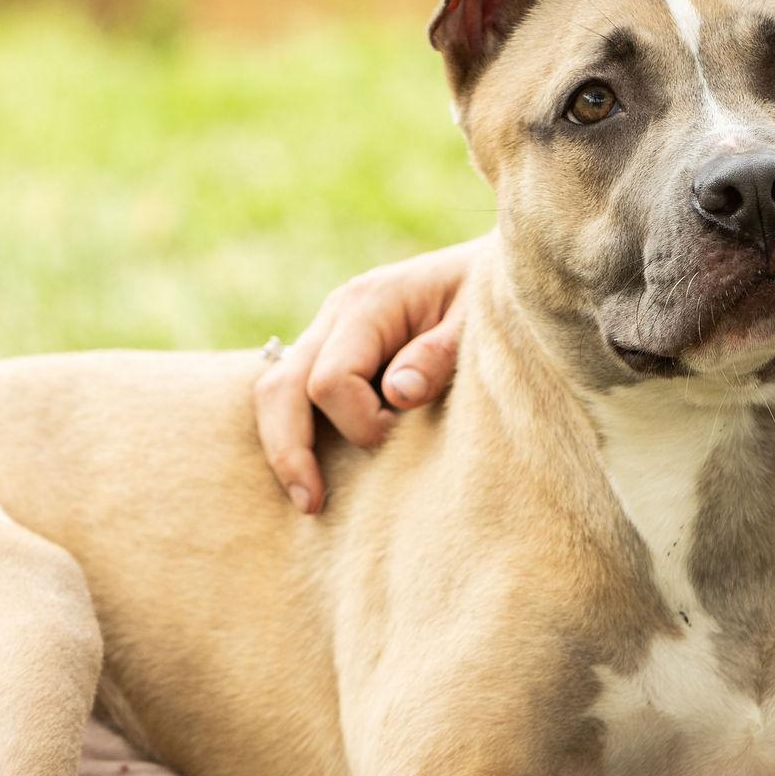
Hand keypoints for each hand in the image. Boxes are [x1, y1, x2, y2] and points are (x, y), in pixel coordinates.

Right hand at [253, 237, 483, 512]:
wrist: (499, 272)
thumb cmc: (491, 300)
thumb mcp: (478, 321)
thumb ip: (439, 355)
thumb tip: (397, 394)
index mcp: (369, 303)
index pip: (331, 380)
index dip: (361, 422)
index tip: (403, 433)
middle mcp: (337, 315)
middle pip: (282, 387)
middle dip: (291, 448)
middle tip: (311, 503)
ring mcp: (328, 334)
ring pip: (275, 391)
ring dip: (285, 446)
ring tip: (307, 500)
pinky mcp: (334, 354)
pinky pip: (293, 395)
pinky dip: (294, 433)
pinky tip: (310, 472)